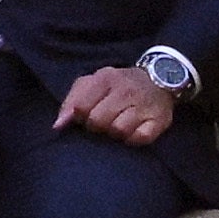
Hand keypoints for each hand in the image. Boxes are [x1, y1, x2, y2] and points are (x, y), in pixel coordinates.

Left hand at [54, 65, 178, 145]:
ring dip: (117, 133)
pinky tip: (134, 131)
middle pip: (98, 122)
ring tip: (120, 124)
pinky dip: (134, 139)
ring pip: (119, 131)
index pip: (81, 108)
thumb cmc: (119, 85)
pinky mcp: (159, 120)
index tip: (86, 116)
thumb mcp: (94, 84)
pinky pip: (140, 138)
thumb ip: (72, 101)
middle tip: (106, 121)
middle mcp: (126, 90)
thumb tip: (58, 126)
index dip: (80, 117)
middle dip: (98, 126)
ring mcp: (143, 105)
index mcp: (106, 79)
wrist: (160, 79)